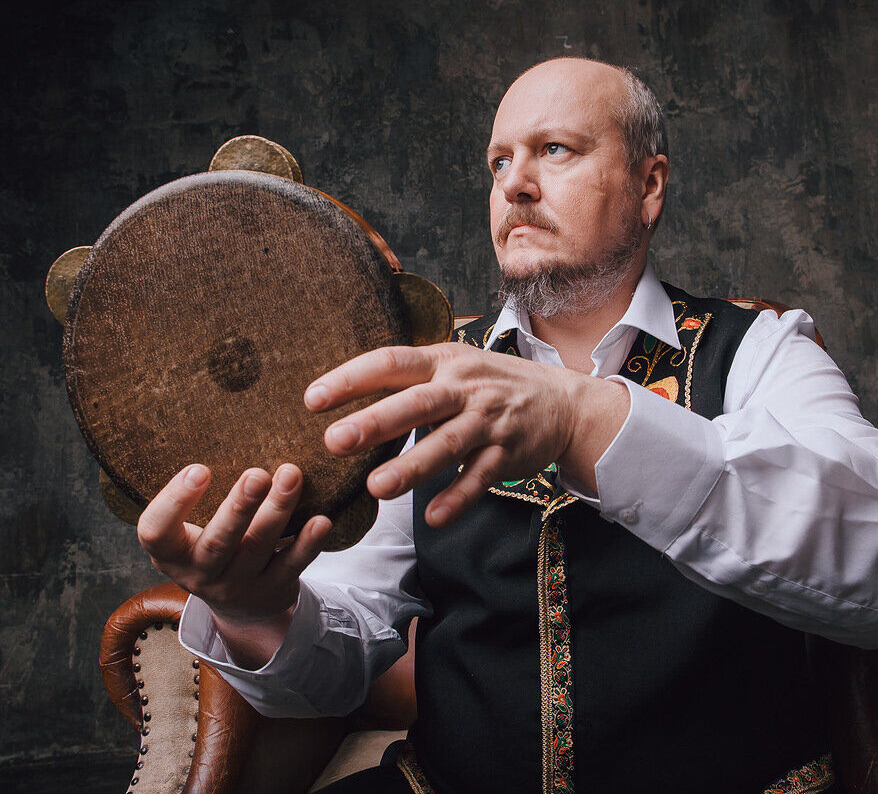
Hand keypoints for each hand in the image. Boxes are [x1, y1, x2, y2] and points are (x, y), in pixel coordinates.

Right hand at [136, 462, 331, 667]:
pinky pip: (292, 566)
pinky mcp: (272, 590)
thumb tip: (222, 428)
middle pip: (217, 542)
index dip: (173, 502)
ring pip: (258, 548)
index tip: (199, 469)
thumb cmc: (211, 547)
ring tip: (291, 476)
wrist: (242, 607)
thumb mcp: (189, 530)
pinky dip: (308, 543)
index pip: (156, 532)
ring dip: (277, 510)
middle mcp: (200, 573)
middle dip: (239, 507)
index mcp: (171, 553)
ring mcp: (238, 585)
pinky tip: (321, 520)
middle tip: (257, 474)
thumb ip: (197, 498)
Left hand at [304, 343, 628, 526]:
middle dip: (376, 421)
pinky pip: (481, 478)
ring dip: (413, 466)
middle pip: (417, 403)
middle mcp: (465, 387)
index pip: (392, 362)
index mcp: (444, 361)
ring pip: (448, 443)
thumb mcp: (454, 366)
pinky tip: (434, 517)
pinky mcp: (508, 453)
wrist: (564, 402)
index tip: (313, 398)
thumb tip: (347, 399)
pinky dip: (458, 498)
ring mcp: (488, 421)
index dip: (352, 378)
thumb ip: (410, 380)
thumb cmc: (493, 385)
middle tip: (336, 440)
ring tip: (377, 488)